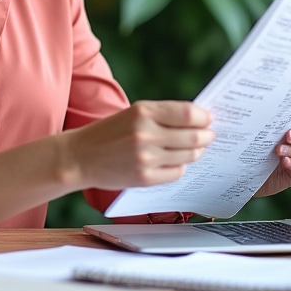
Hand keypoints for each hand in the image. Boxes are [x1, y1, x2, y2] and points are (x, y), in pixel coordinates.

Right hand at [64, 100, 214, 190]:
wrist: (80, 157)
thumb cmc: (108, 132)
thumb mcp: (132, 114)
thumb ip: (161, 115)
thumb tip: (196, 120)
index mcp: (142, 112)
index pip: (186, 113)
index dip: (202, 116)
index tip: (208, 118)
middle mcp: (145, 134)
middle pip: (192, 136)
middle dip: (205, 136)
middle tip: (210, 135)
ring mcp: (146, 157)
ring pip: (187, 156)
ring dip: (196, 152)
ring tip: (197, 148)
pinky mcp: (145, 178)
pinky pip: (176, 172)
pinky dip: (181, 166)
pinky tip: (177, 162)